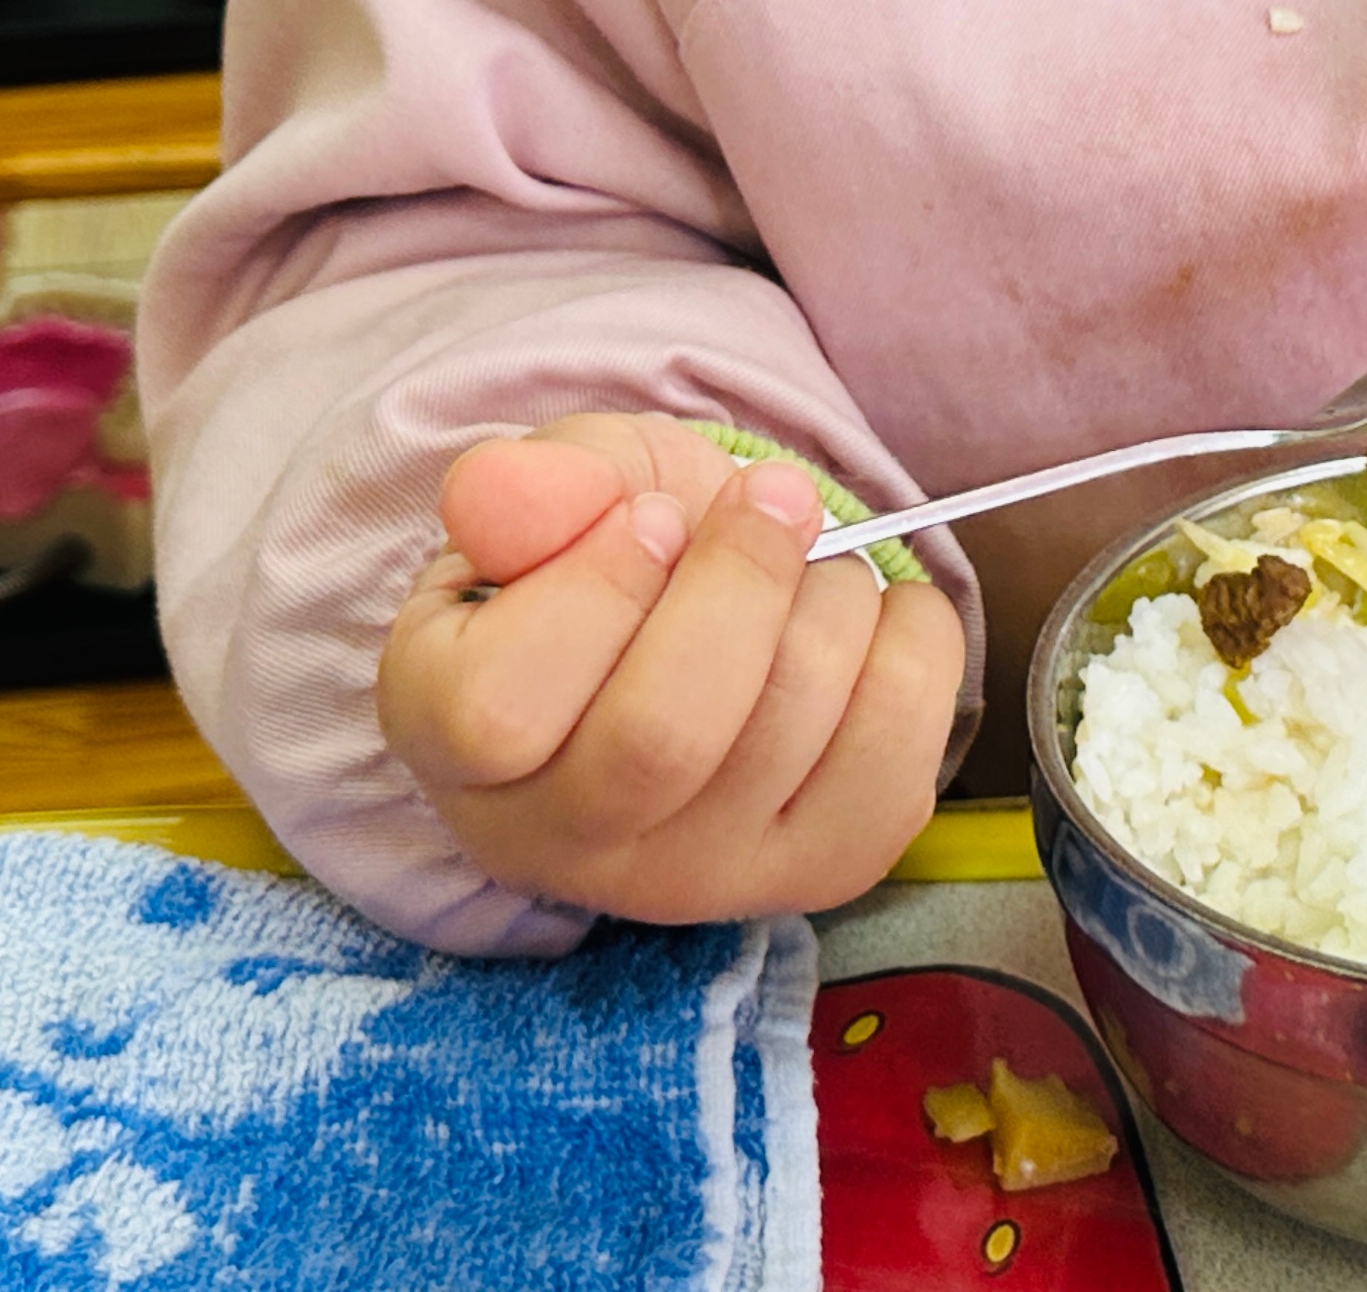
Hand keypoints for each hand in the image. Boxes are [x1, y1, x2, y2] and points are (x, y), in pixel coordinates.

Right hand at [379, 413, 963, 923]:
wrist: (701, 619)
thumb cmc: (611, 552)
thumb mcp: (562, 493)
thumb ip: (532, 488)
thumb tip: (510, 494)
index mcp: (452, 742)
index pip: (502, 708)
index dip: (597, 587)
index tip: (654, 514)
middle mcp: (559, 841)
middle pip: (663, 738)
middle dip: (744, 582)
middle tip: (774, 496)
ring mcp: (692, 879)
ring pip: (786, 736)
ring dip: (832, 598)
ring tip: (815, 557)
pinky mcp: (815, 873)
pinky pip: (894, 767)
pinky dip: (914, 651)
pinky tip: (877, 613)